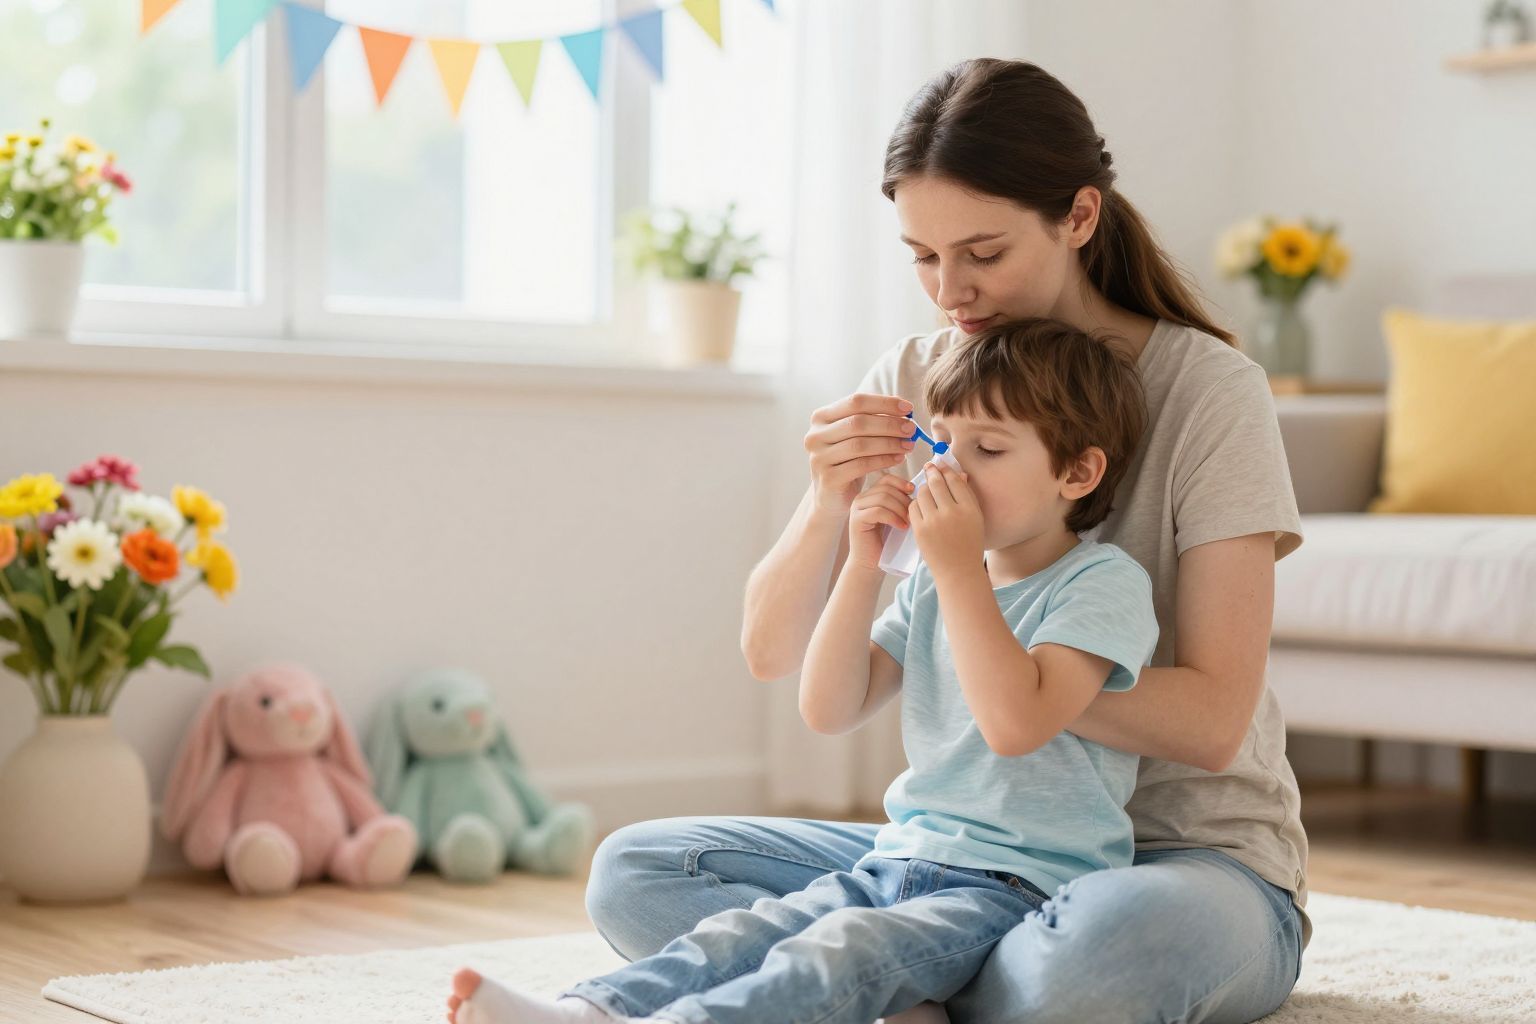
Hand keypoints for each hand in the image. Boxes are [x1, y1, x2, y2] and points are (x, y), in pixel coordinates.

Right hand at [805, 394, 918, 515]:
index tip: (908, 409)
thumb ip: (873, 420)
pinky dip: (884, 460)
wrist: (832, 497)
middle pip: (858, 423)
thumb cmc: (848, 461)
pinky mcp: (828, 478)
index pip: (856, 402)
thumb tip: (905, 411)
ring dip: (889, 443)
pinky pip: (861, 465)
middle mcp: (815, 435)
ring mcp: (819, 457)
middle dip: (889, 424)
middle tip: (911, 429)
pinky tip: (898, 458)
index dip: (884, 403)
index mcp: (821, 417)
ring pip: (860, 444)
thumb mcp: (855, 436)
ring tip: (908, 444)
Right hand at [847, 473, 916, 570]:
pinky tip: (902, 527)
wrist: (871, 563)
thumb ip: (901, 503)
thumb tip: (917, 489)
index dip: (902, 483)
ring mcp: (857, 508)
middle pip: (886, 488)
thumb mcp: (897, 517)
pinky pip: (878, 511)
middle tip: (913, 514)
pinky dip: (893, 518)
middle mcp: (861, 498)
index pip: (887, 479)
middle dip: (903, 500)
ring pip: (883, 498)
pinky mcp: (856, 520)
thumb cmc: (887, 543)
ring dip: (900, 509)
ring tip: (909, 522)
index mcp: (871, 494)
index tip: (914, 491)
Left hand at [910, 461, 983, 579]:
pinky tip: (921, 505)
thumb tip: (959, 473)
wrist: (958, 571)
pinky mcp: (920, 530)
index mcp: (969, 509)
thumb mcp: (975, 519)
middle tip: (929, 468)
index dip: (946, 470)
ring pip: (923, 493)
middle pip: (937, 483)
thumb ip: (967, 496)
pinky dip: (916, 504)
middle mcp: (952, 512)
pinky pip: (913, 507)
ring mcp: (934, 521)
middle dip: (932, 472)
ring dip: (923, 489)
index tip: (941, 465)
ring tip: (926, 491)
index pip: (955, 481)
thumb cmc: (969, 544)